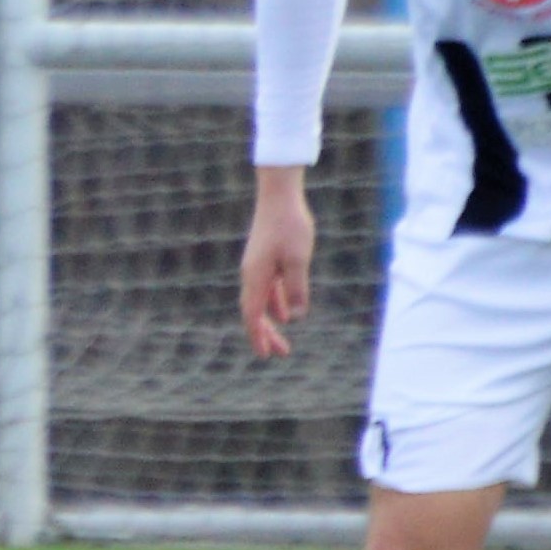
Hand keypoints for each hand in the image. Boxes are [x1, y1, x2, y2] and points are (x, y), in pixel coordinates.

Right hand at [241, 173, 314, 358]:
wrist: (279, 195)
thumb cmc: (289, 225)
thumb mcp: (298, 259)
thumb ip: (296, 289)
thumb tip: (296, 317)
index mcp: (256, 276)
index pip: (253, 314)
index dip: (258, 336)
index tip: (265, 354)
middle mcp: (252, 274)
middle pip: (255, 311)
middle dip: (266, 334)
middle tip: (280, 354)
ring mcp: (257, 266)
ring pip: (261, 302)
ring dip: (272, 321)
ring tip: (283, 340)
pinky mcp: (265, 259)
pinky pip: (268, 289)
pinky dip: (275, 304)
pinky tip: (286, 314)